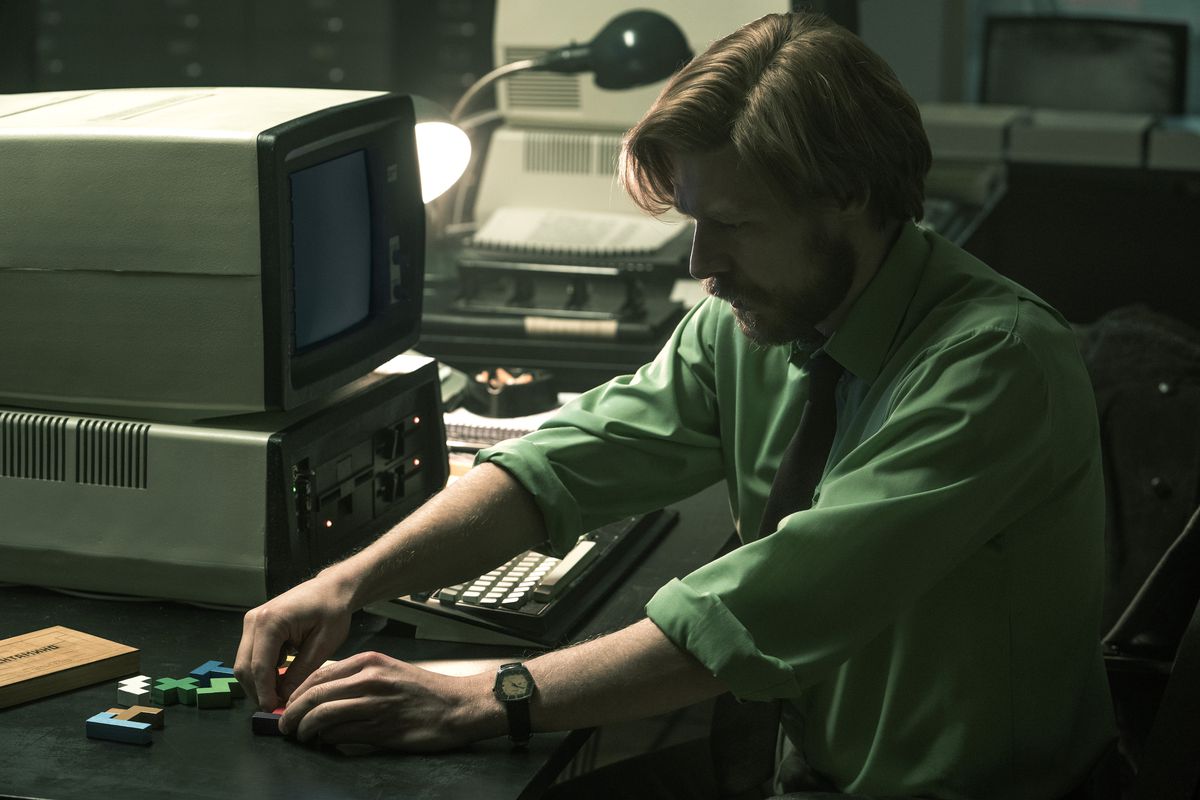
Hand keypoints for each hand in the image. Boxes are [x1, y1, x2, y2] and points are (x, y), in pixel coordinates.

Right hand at [234, 572, 355, 710]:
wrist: (332, 588)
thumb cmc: (333, 610)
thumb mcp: (324, 644)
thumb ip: (302, 671)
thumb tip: (284, 698)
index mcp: (270, 621)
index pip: (259, 666)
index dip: (265, 693)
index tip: (274, 711)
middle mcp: (253, 620)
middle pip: (244, 667)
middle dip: (258, 691)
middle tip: (278, 708)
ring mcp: (251, 622)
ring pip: (244, 664)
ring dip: (259, 683)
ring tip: (281, 695)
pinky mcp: (254, 627)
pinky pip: (251, 656)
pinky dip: (262, 671)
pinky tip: (281, 678)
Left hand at [279, 652, 502, 750]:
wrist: (458, 706)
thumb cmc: (425, 692)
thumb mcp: (389, 672)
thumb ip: (357, 679)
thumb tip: (323, 695)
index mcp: (370, 662)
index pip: (318, 675)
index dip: (296, 693)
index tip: (287, 706)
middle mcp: (369, 679)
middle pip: (314, 694)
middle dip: (292, 713)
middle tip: (285, 726)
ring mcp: (375, 704)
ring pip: (323, 715)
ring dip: (304, 729)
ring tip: (300, 737)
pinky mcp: (381, 728)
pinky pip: (341, 734)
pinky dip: (326, 740)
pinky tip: (325, 743)